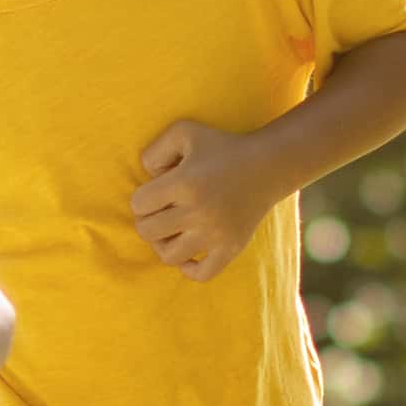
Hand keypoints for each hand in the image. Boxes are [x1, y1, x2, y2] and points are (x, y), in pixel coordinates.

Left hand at [126, 117, 281, 279]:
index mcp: (184, 183)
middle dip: (148, 220)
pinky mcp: (231, 248)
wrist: (267, 166)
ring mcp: (216, 234)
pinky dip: (190, 269)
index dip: (142, 198)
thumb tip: (146, 178)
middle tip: (162, 211)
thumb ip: (154, 150)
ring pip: (169, 256)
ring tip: (172, 231)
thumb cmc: (221, 147)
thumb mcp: (183, 131)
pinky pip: (202, 274)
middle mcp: (199, 212)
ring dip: (164, 244)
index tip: (157, 191)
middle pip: (148, 232)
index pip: (138, 204)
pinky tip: (190, 252)